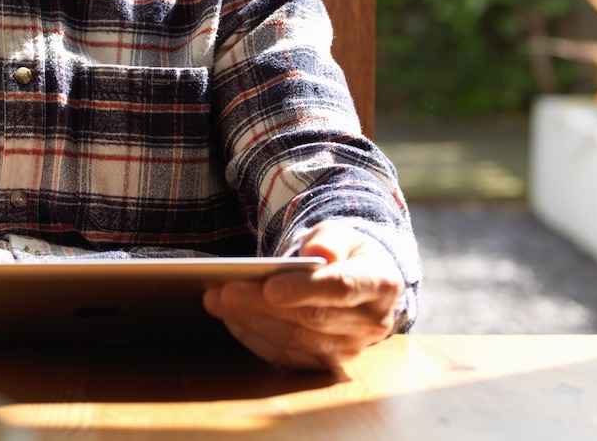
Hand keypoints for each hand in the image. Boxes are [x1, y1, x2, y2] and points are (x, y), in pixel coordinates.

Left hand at [202, 222, 403, 370]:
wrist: (358, 281)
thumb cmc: (345, 252)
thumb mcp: (341, 233)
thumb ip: (330, 239)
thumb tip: (319, 254)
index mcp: (381, 284)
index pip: (342, 288)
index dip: (305, 289)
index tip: (270, 287)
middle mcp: (371, 323)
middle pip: (310, 318)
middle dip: (261, 304)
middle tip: (221, 290)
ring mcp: (350, 349)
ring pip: (294, 339)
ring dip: (250, 321)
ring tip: (215, 300)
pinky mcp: (326, 363)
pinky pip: (285, 355)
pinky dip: (254, 337)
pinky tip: (230, 319)